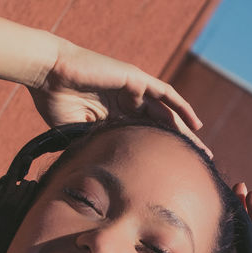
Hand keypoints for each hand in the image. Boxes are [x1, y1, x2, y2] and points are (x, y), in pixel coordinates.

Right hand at [27, 40, 210, 156]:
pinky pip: (166, 94)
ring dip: (186, 133)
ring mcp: (134, 91)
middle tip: (196, 169)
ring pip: (168, 114)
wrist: (48, 74)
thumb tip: (101, 174)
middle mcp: (127, 104)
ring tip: (203, 153)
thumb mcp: (77, 132)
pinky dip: (182, 107)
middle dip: (179, 148)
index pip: (142, 139)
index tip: (168, 178)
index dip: (156, 156)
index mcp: (113, 118)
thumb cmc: (55, 101)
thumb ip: (93, 147)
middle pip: (161, 129)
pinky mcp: (136, 79)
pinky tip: (196, 125)